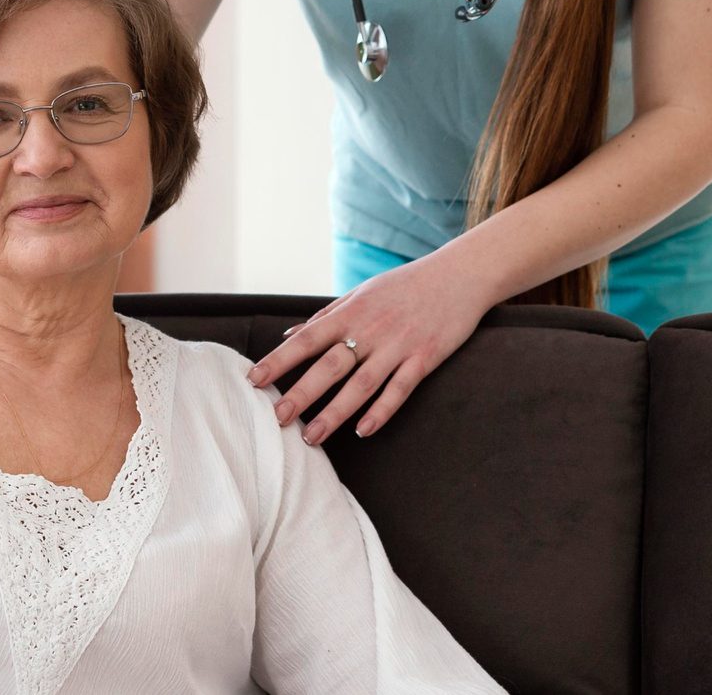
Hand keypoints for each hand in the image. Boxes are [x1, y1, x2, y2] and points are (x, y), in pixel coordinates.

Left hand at [246, 251, 493, 443]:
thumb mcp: (362, 292)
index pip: (307, 339)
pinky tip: (364, 431)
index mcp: (351, 312)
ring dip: (335, 413)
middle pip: (329, 366)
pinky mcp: (425, 358)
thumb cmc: (403, 285)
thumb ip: (326, 315)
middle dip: (301, 393)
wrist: (457, 275)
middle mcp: (370, 329)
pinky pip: (400, 389)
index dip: (279, 360)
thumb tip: (290, 334)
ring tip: (312, 437)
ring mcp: (398, 345)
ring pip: (361, 385)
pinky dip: (381, 412)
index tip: (254, 380)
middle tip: (277, 418)